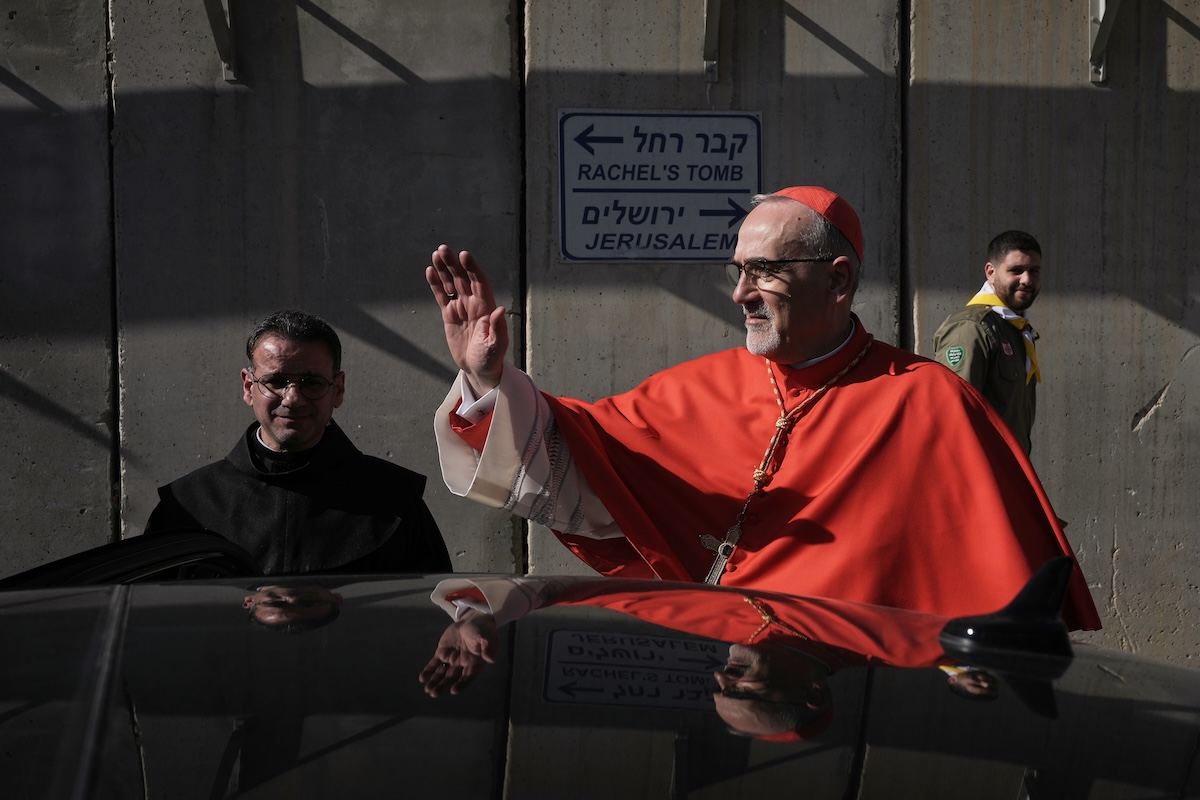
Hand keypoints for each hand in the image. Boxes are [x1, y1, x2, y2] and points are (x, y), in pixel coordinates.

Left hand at [418, 611, 499, 696]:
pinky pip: (434, 663)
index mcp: (474, 664)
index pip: (467, 677)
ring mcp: (451, 659)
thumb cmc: (484, 630)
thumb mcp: (489, 637)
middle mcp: (462, 664)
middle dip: (443, 686)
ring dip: (434, 681)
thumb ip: (489, 647)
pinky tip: (422, 678)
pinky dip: (429, 671)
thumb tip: (491, 659)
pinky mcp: (442, 653)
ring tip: (427, 689)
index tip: (453, 690)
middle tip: (434, 693)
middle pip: (451, 678)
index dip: (461, 684)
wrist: (472, 621)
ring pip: (442, 673)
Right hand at [426, 245, 508, 395]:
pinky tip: (429, 271)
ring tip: (435, 254)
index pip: (479, 282)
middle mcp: (474, 303)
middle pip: (463, 278)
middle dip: (454, 263)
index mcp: (486, 307)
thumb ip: (497, 327)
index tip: (464, 255)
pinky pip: (442, 296)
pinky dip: (436, 284)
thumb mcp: (496, 345)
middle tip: (443, 249)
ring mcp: (461, 308)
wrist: (479, 369)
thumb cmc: (491, 358)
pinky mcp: (449, 315)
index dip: (472, 268)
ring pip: (451, 283)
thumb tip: (500, 309)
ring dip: (444, 269)